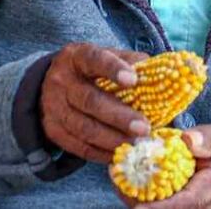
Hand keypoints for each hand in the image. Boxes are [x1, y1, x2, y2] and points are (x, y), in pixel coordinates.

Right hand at [40, 43, 150, 163]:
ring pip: (84, 128)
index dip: (113, 69)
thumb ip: (130, 62)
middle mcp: (61, 80)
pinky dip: (102, 153)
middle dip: (119, 116)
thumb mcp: (106, 57)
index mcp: (77, 56)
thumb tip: (160, 74)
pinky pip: (79, 146)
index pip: (94, 59)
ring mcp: (54, 107)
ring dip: (113, 139)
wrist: (50, 86)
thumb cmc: (90, 71)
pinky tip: (121, 153)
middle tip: (144, 127)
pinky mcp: (53, 130)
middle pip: (90, 100)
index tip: (134, 80)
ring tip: (136, 144)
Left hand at [119, 124, 210, 208]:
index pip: (182, 204)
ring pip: (153, 208)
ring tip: (114, 171)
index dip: (158, 208)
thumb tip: (188, 140)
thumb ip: (210, 140)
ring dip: (131, 194)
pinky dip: (134, 190)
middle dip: (135, 198)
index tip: (139, 206)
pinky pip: (152, 203)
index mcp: (207, 191)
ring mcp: (183, 206)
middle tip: (115, 174)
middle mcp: (194, 206)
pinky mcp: (173, 203)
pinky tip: (121, 173)